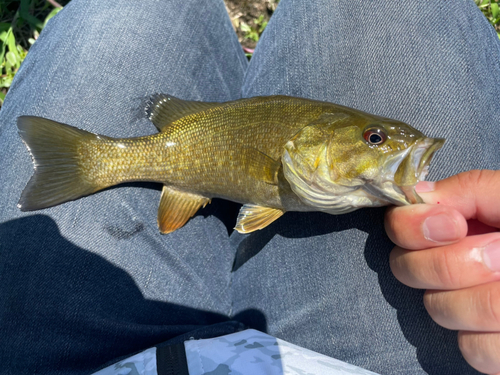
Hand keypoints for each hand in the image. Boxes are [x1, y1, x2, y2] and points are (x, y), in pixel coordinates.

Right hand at [385, 170, 499, 374]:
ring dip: (489, 299)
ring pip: (440, 310)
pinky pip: (474, 351)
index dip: (414, 228)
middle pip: (408, 270)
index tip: (454, 225)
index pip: (398, 227)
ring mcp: (465, 309)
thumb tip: (418, 195)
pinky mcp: (488, 348)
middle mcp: (449, 265)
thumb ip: (473, 189)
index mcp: (456, 227)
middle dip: (457, 263)